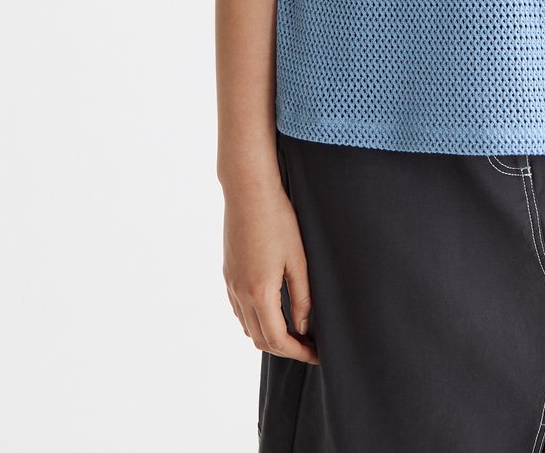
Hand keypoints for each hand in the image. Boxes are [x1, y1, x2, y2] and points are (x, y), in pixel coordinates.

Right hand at [222, 178, 318, 362]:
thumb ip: (302, 297)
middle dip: (285, 348)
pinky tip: (271, 312)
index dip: (298, 352)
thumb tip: (303, 327)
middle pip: (260, 340)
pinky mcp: (227, 274)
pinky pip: (238, 310)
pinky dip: (254, 320)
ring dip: (268, 336)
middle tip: (308, 345)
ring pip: (247, 327)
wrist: (248, 191)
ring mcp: (230, 284)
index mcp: (259, 292)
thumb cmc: (278, 219)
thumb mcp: (298, 259)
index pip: (278, 340)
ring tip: (293, 331)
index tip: (317, 354)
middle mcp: (240, 293)